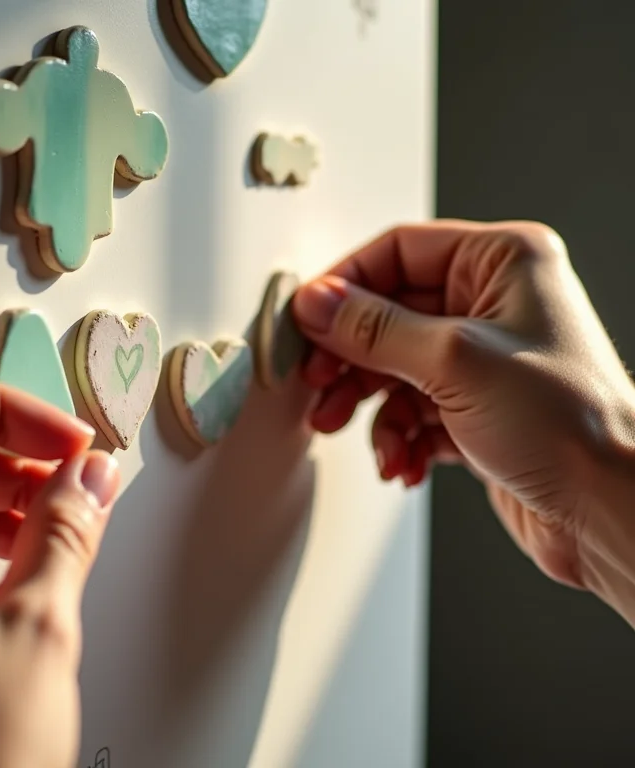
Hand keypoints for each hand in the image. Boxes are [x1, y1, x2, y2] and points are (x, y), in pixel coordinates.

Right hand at [293, 220, 634, 622]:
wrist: (608, 512)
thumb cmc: (569, 426)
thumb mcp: (455, 363)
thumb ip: (375, 329)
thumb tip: (318, 302)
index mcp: (500, 262)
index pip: (397, 251)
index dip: (345, 285)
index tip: (307, 319)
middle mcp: (489, 304)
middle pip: (387, 313)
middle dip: (349, 356)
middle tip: (318, 383)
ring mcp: (479, 358)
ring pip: (392, 366)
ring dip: (367, 406)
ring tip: (346, 430)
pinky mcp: (472, 407)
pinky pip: (410, 409)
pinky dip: (397, 437)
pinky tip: (403, 462)